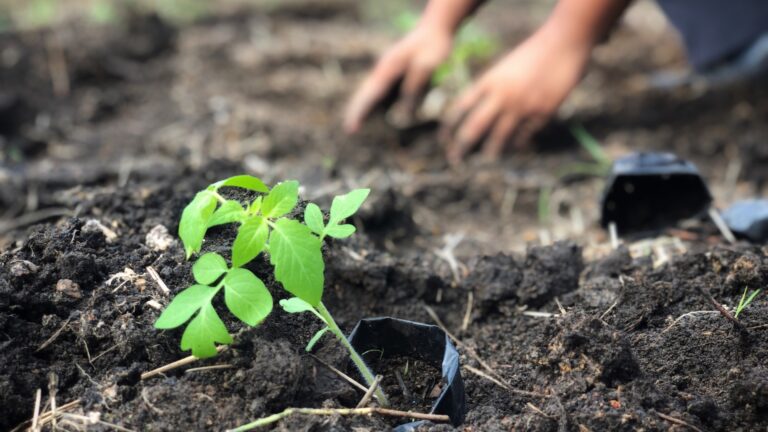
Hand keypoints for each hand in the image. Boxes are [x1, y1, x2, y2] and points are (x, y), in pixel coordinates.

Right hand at [344, 23, 452, 133]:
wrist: (436, 28)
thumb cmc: (433, 46)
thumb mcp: (427, 66)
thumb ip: (413, 88)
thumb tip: (404, 114)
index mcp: (388, 68)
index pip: (369, 94)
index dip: (359, 112)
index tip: (351, 127)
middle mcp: (383, 69)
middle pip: (365, 93)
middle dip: (357, 111)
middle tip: (349, 131)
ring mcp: (388, 70)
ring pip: (372, 92)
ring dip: (366, 108)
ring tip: (358, 126)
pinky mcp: (395, 73)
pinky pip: (382, 91)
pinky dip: (377, 103)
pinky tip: (379, 115)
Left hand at [441, 26, 591, 163]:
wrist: (564, 43)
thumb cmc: (533, 53)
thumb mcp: (505, 67)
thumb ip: (492, 87)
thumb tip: (477, 109)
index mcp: (489, 80)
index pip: (461, 107)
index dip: (450, 126)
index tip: (443, 140)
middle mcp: (502, 95)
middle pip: (475, 126)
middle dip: (461, 146)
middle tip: (454, 160)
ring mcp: (521, 105)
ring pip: (499, 136)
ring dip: (490, 152)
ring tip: (486, 161)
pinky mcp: (541, 112)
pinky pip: (525, 135)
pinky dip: (518, 145)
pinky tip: (514, 151)